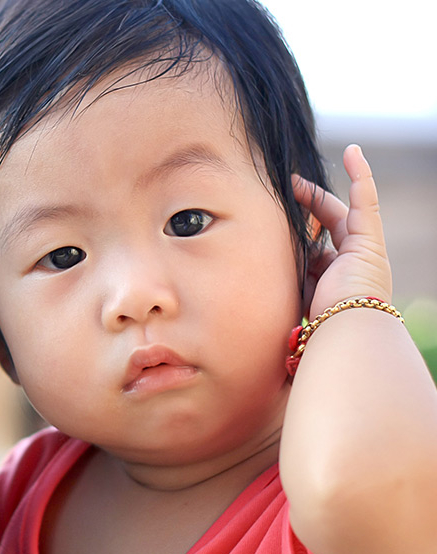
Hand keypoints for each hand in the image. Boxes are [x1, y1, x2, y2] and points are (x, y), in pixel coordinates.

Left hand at [292, 144, 392, 318]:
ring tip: (289, 180)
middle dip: (305, 206)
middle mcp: (351, 266)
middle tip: (283, 189)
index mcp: (332, 281)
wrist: (344, 332)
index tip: (283, 216)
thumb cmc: (315, 328)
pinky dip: (361, 176)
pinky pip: (366, 201)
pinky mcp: (370, 242)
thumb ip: (284, 289)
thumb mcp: (293, 304)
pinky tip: (353, 152)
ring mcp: (363, 253)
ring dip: (314, 194)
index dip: (301, 231)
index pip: (316, 248)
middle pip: (326, 226)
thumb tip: (251, 292)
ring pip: (337, 213)